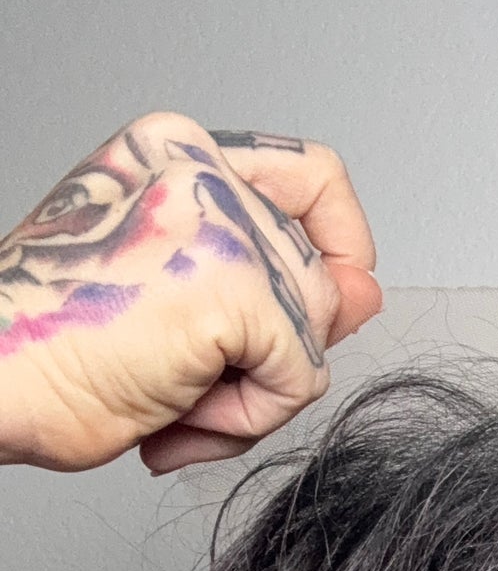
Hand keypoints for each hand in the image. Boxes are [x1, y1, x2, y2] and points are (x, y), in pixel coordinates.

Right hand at [0, 113, 381, 473]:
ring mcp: (220, 219)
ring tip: (169, 395)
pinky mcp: (236, 285)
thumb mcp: (183, 297)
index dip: (335, 250)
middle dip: (270, 350)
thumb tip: (366, 289)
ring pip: (314, 332)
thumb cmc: (57, 345)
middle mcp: (200, 166)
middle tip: (185, 377)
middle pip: (317, 274)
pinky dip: (244, 419)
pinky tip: (172, 413)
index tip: (316, 306)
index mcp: (176, 151)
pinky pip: (301, 379)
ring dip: (251, 394)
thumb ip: (278, 282)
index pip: (314, 179)